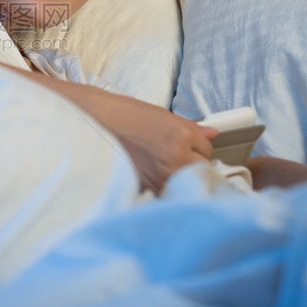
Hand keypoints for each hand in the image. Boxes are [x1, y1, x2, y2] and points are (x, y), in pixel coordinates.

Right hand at [75, 85, 216, 193]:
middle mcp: (175, 158)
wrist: (93, 122)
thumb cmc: (124, 115)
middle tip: (175, 156)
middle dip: (194, 164)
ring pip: (186, 182)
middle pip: (203, 169)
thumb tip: (212, 133)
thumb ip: (191, 128)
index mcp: (181, 135)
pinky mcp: (147, 188)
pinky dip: (164, 186)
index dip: (197, 147)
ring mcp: (161, 177)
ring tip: (162, 166)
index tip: (188, 145)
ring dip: (180, 177)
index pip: (208, 149)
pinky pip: (167, 191)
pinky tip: (153, 176)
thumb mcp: (162, 115)